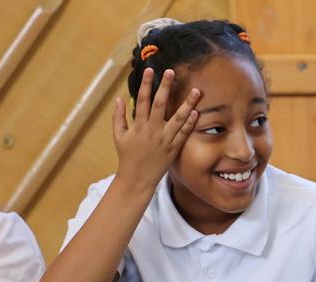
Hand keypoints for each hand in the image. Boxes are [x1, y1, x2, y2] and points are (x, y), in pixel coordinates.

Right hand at [113, 68, 200, 190]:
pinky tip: (197, 112)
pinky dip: (190, 123)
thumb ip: (119, 117)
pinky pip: (184, 133)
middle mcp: (153, 130)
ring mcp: (165, 139)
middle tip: (172, 72)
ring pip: (178, 118)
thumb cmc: (127, 155)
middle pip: (161, 104)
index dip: (146, 84)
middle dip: (166, 87)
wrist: (137, 178)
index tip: (150, 70)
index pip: (142, 100)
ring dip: (188, 103)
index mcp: (139, 125)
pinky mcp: (174, 148)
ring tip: (197, 90)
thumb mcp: (118, 136)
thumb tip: (119, 98)